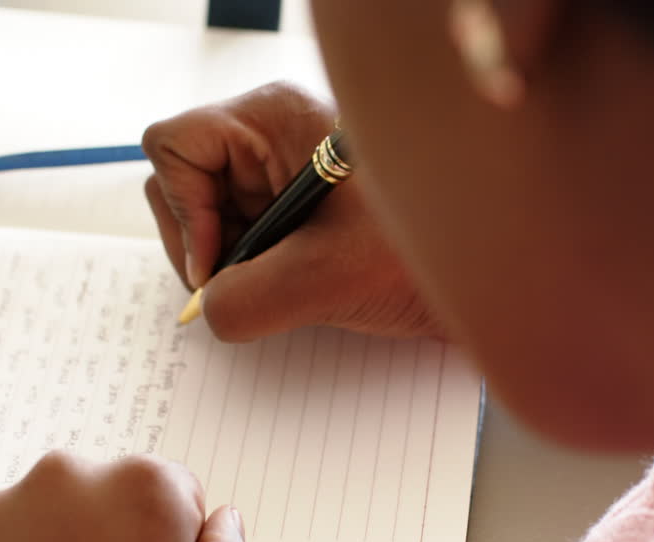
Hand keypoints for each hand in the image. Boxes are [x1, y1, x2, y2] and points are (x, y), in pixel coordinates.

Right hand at [142, 81, 440, 341]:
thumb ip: (246, 299)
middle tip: (248, 284)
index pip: (174, 147)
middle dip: (204, 244)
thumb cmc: (418, 254)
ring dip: (230, 264)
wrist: (479, 273)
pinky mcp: (286, 205)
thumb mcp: (326, 279)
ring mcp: (275, 170)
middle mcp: (267, 135)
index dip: (182, 211)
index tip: (216, 265)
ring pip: (205, 217)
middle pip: (181, 184)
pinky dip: (251, 272)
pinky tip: (294, 284)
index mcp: (273, 119)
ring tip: (286, 283)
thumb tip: (207, 311)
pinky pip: (236, 236)